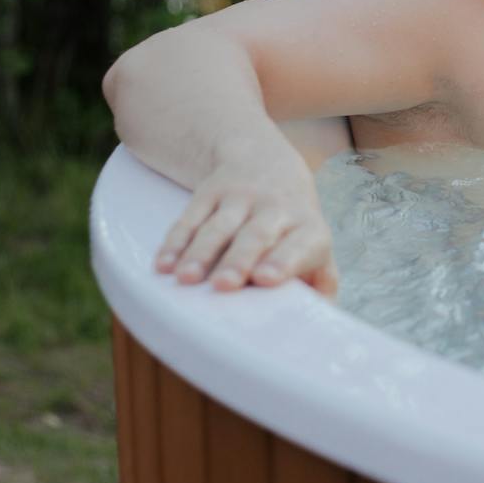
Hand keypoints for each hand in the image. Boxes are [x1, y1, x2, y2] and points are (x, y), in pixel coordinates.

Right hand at [154, 149, 339, 295]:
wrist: (266, 162)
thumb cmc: (293, 225)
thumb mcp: (315, 245)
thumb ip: (321, 282)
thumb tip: (317, 320)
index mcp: (307, 228)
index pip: (300, 244)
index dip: (284, 261)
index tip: (267, 279)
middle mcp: (276, 209)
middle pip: (256, 235)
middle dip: (239, 260)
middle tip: (225, 285)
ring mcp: (241, 198)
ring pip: (219, 227)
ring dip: (201, 253)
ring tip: (186, 279)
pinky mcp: (210, 192)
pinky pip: (189, 218)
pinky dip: (174, 243)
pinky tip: (163, 265)